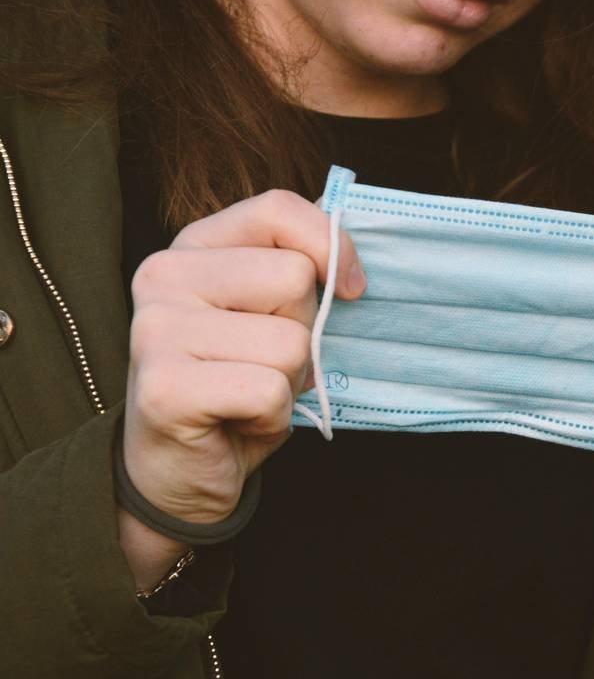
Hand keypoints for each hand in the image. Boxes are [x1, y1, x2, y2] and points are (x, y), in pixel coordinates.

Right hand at [123, 190, 365, 525]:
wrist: (180, 469)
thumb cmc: (239, 385)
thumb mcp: (274, 316)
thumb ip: (302, 273)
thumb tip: (352, 264)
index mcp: (193, 246)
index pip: (277, 209)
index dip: (331, 245)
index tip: (349, 291)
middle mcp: (162, 275)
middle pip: (294, 278)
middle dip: (304, 332)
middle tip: (265, 364)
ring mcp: (155, 329)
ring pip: (290, 342)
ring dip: (289, 380)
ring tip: (249, 394)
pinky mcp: (164, 386)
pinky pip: (269, 390)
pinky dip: (272, 416)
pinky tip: (238, 420)